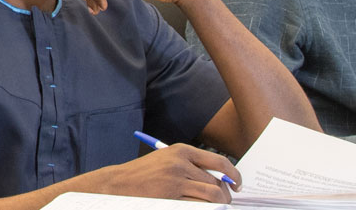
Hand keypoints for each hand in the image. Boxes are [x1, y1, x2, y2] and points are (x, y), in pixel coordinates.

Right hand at [88, 144, 236, 202]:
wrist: (117, 184)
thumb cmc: (142, 175)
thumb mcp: (167, 162)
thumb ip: (191, 167)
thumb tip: (222, 181)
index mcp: (181, 150)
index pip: (220, 162)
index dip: (235, 175)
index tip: (238, 185)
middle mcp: (180, 162)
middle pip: (218, 181)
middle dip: (226, 195)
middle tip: (225, 202)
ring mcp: (176, 179)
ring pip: (213, 194)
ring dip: (218, 203)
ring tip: (215, 207)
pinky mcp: (171, 195)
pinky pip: (199, 205)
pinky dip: (205, 208)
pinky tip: (201, 208)